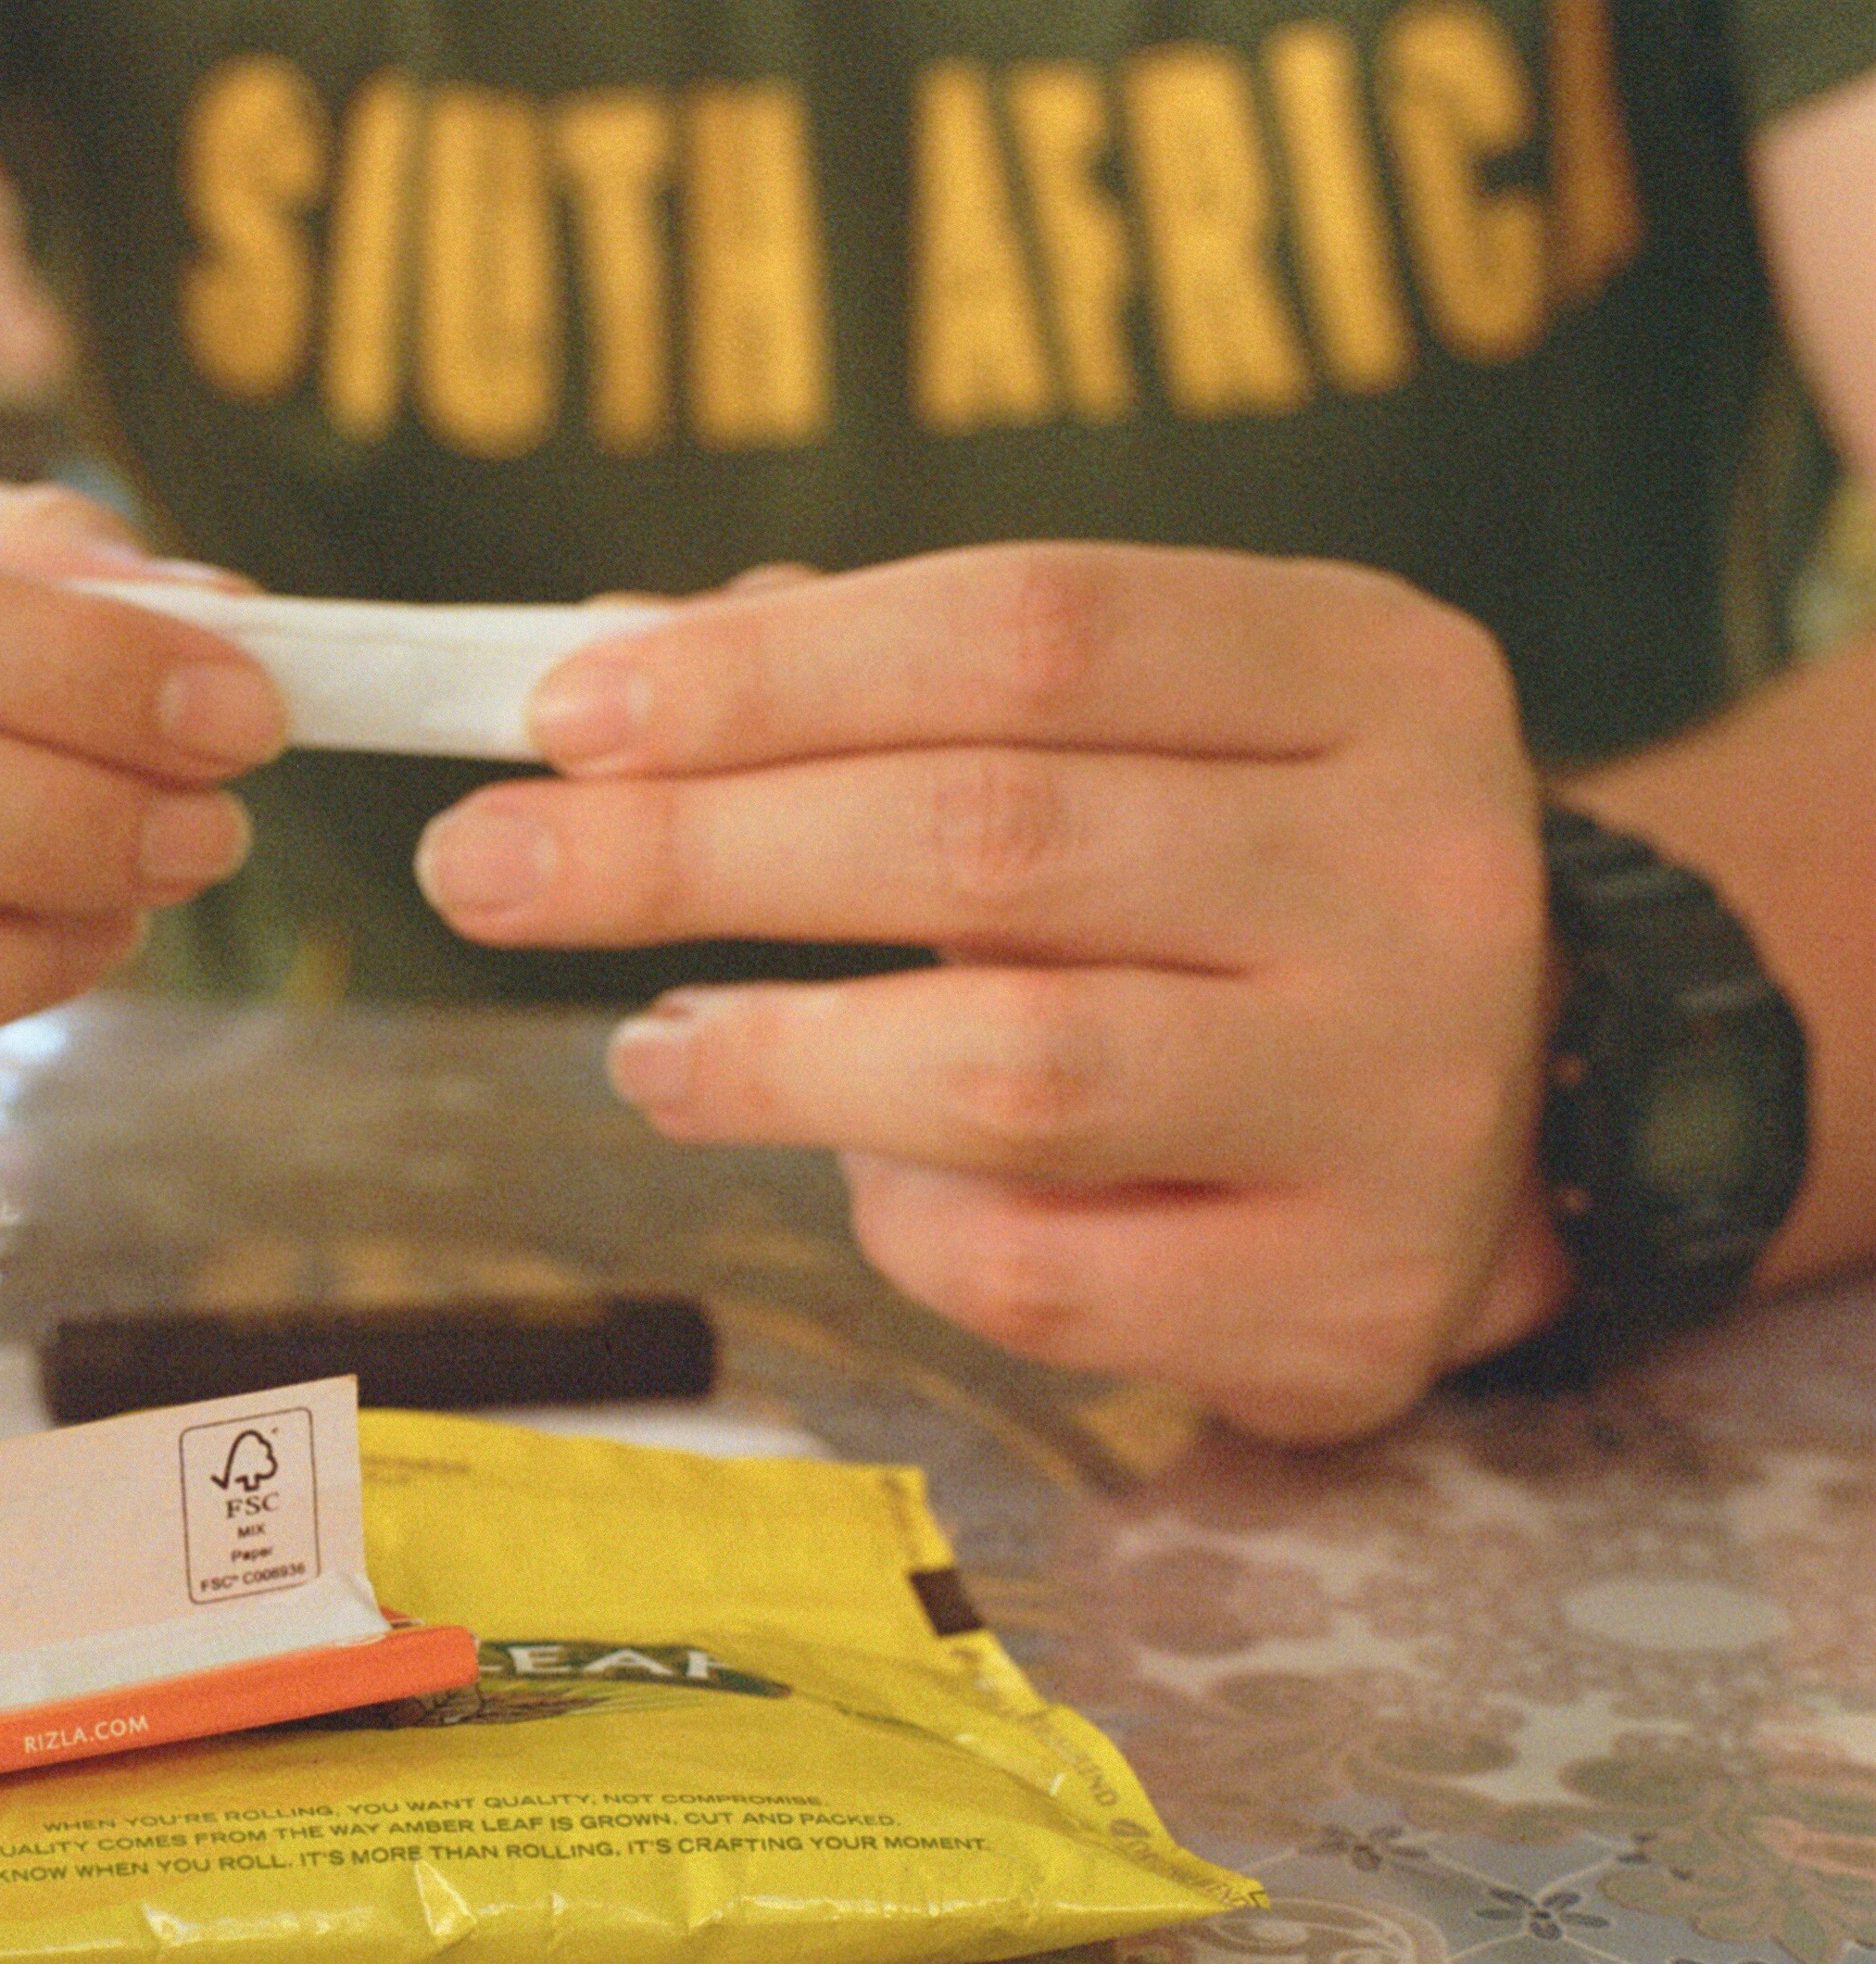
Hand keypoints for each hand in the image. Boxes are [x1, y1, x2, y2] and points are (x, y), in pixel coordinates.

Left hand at [414, 543, 1570, 1442]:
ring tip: (645, 1051)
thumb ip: (896, 683)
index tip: (559, 711)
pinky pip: (1039, 1269)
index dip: (771, 672)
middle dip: (695, 850)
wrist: (1526, 1116)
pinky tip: (858, 1172)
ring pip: (1012, 1071)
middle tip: (479, 865)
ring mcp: (1401, 1096)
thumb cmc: (1241, 887)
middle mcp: (1419, 868)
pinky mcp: (1344, 1296)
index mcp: (1369, 669)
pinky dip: (899, 1221)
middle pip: (993, 835)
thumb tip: (612, 661)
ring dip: (772, 1059)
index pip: (1031, 627)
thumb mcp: (1141, 731)